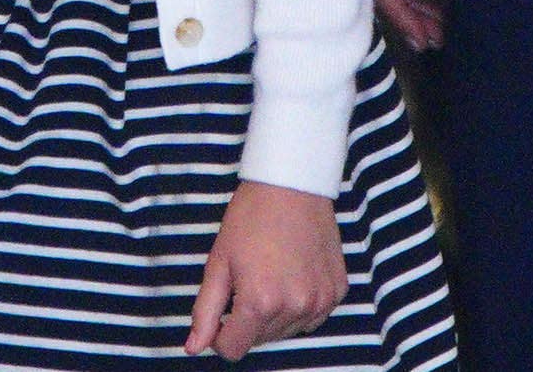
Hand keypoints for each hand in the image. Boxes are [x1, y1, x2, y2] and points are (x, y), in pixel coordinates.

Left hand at [187, 181, 343, 358]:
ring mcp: (320, 300)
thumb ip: (205, 311)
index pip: (233, 349)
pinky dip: (299, 306)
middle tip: (246, 280)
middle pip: (260, 340)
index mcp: (260, 302)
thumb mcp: (218, 262)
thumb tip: (194, 348)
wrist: (291, 184)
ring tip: (270, 274)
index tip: (219, 313)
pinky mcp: (337, 291)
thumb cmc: (251, 217)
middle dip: (246, 320)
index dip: (219, 335)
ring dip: (274, 315)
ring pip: (286, 331)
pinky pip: (312, 317)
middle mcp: (294, 307)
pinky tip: (291, 276)